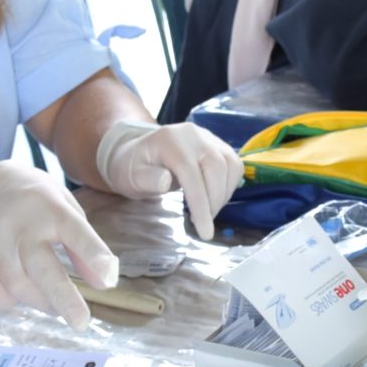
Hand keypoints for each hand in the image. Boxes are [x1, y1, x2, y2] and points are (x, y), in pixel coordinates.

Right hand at [0, 159, 118, 328]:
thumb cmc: (33, 202)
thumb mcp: (64, 209)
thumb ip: (84, 245)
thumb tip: (103, 284)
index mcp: (50, 208)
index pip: (75, 232)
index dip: (92, 255)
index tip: (108, 278)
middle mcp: (20, 225)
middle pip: (42, 268)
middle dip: (64, 298)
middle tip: (81, 322)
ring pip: (19, 286)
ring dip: (41, 302)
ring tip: (55, 305)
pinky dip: (8, 300)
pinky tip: (18, 293)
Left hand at [94, 120, 242, 239]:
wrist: (139, 151)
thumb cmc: (134, 168)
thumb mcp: (132, 176)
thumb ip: (147, 178)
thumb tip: (165, 181)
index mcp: (170, 141)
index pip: (191, 173)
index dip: (200, 204)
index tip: (205, 232)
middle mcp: (193, 134)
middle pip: (216, 166)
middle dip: (214, 200)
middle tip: (205, 222)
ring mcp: (208, 137)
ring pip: (230, 165)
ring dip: (224, 194)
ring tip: (209, 211)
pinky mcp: (218, 144)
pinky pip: (234, 164)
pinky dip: (230, 185)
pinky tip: (215, 197)